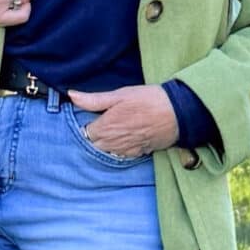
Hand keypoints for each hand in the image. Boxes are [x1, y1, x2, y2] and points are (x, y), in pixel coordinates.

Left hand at [66, 82, 183, 160]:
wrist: (178, 114)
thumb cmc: (149, 101)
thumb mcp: (120, 95)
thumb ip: (94, 99)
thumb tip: (72, 96)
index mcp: (104, 128)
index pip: (84, 133)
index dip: (87, 124)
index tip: (93, 116)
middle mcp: (112, 144)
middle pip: (93, 145)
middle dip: (95, 135)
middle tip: (103, 122)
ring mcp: (125, 151)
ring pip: (107, 151)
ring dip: (106, 143)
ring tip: (115, 129)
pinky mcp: (137, 153)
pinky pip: (121, 155)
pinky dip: (120, 148)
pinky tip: (126, 136)